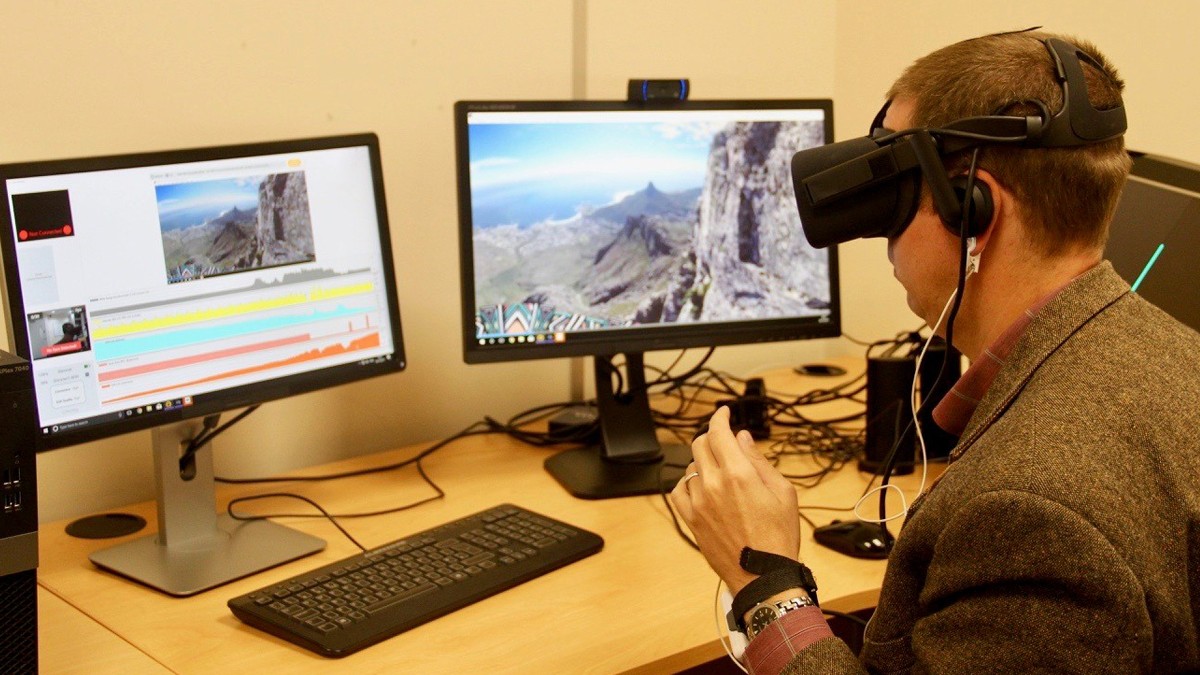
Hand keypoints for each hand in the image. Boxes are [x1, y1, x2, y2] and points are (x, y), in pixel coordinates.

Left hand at [669, 406, 800, 594]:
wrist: (763, 575)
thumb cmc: (778, 536)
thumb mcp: (782, 492)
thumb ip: (758, 460)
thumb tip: (742, 438)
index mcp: (739, 474)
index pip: (719, 433)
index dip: (720, 417)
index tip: (724, 413)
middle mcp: (713, 484)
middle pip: (701, 444)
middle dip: (713, 437)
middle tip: (724, 442)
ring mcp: (698, 503)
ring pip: (691, 466)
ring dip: (704, 462)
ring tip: (721, 472)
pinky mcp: (690, 519)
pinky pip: (679, 490)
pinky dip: (688, 483)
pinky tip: (701, 487)